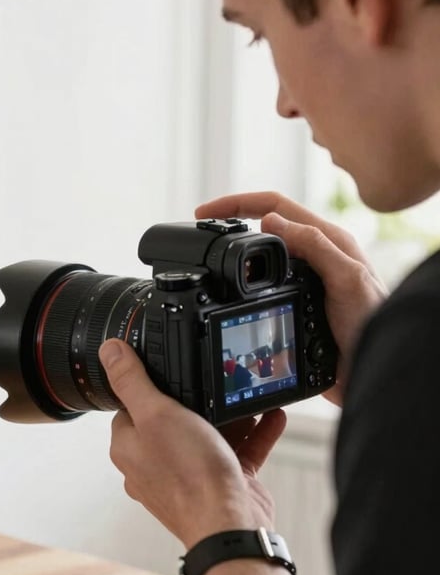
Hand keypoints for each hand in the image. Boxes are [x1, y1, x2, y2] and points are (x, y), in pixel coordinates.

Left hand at [99, 339, 286, 549]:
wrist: (230, 525)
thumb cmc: (188, 476)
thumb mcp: (157, 413)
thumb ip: (132, 381)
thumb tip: (108, 352)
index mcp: (130, 448)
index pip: (130, 408)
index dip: (148, 388)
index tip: (167, 370)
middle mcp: (155, 464)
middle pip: (173, 419)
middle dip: (196, 399)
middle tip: (214, 377)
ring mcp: (189, 475)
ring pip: (209, 434)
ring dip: (231, 414)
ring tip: (246, 392)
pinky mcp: (221, 483)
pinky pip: (238, 450)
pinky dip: (255, 432)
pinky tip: (270, 415)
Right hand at [196, 191, 387, 404]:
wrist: (372, 370)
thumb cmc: (373, 323)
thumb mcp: (347, 278)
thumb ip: (315, 245)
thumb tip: (269, 221)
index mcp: (327, 240)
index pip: (275, 207)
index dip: (237, 204)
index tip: (205, 214)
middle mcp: (315, 256)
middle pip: (263, 227)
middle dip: (230, 222)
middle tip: (201, 230)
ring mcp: (304, 281)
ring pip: (261, 257)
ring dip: (235, 253)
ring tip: (211, 258)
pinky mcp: (296, 306)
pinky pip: (262, 288)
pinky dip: (242, 286)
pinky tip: (230, 294)